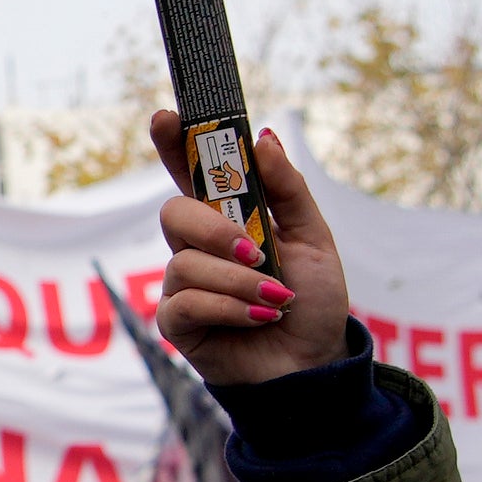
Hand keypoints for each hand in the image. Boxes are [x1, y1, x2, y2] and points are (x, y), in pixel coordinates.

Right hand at [157, 119, 353, 388]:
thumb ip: (289, 190)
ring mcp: (184, 284)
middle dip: (213, 229)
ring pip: (186, 263)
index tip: (166, 118)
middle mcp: (199, 247)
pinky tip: (257, 318)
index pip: (190, 172)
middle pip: (174, 212)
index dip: (173, 143)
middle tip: (254, 249)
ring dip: (239, 281)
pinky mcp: (178, 323)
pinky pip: (186, 302)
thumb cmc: (311, 302)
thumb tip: (264, 138)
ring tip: (274, 299)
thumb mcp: (315, 239)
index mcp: (227, 218)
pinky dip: (229, 308)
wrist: (313, 363)